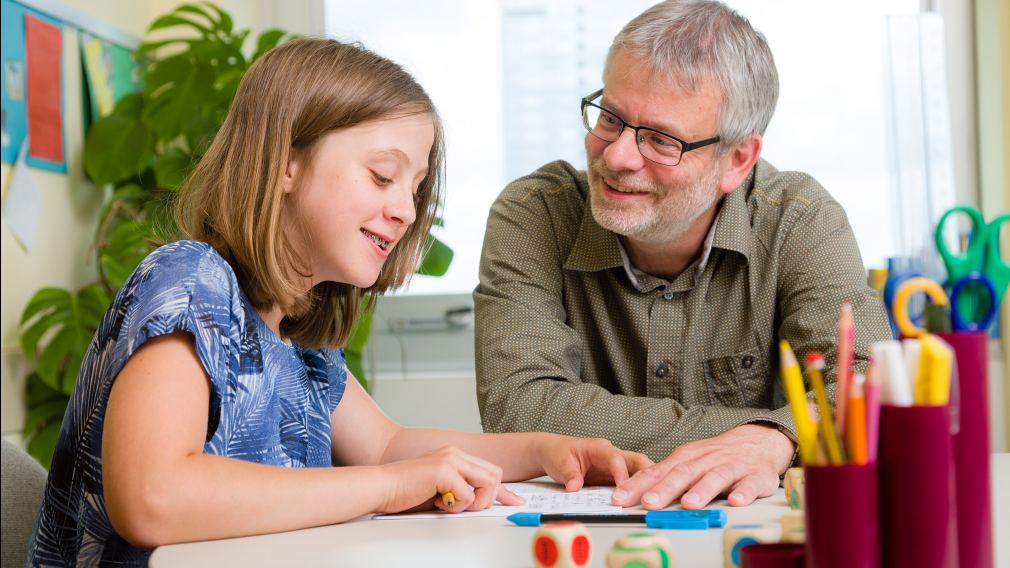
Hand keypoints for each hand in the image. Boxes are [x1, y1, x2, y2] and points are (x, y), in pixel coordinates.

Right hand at [378, 446, 524, 513]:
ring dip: (473, 502)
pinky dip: (456, 506)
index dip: (503, 490)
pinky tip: (438, 502)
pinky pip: (467, 495)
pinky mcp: (443, 471)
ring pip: (487, 484)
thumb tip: (480, 502)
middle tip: (464, 506)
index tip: (515, 501)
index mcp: (455, 455)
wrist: (381, 486)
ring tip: (450, 504)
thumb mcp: (440, 489)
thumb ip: (461, 490)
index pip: (489, 470)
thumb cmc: (406, 490)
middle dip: (486, 498)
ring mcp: (450, 460)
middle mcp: (455, 453)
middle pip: (495, 476)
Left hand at [537, 435, 653, 490]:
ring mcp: (615, 466)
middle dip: (648, 473)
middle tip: (656, 491)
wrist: (553, 453)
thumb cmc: (558, 454)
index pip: (615, 458)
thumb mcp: (560, 463)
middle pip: (636, 461)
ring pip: (638, 472)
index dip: (622, 473)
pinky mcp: (615, 477)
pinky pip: (631, 483)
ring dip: (647, 484)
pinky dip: (639, 491)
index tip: (625, 488)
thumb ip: (569, 475)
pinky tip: (644, 503)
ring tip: (656, 499)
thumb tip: (575, 487)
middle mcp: (611, 455)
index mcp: (599, 448)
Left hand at [611, 424, 793, 508]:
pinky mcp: (756, 476)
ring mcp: (731, 467)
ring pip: (715, 478)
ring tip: (689, 503)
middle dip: (665, 488)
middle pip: (683, 473)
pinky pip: (750, 485)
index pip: (658, 471)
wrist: (758, 440)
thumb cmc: (716, 455)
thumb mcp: (688, 460)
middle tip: (649, 502)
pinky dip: (744, 492)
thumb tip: (631, 492)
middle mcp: (706, 461)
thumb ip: (664, 476)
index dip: (639, 484)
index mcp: (686, 458)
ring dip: (702, 490)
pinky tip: (736, 501)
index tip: (620, 498)